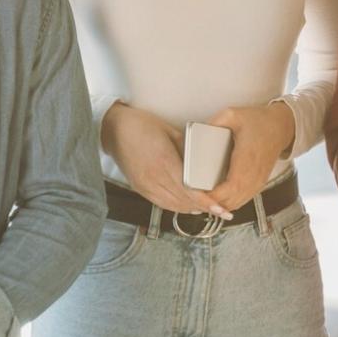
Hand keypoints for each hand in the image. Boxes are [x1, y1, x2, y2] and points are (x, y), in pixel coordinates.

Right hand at [101, 102, 228, 217]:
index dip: (207, 202)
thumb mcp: (171, 132)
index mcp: (164, 162)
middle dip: (205, 208)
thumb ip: (187, 149)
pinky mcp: (140, 188)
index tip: (221, 209)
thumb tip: (202, 162)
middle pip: (184, 201)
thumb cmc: (143, 125)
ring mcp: (145, 185)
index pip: (189, 190)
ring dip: (192, 209)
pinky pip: (162, 204)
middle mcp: (154, 178)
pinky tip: (189, 206)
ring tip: (210, 210)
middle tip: (223, 210)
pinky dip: (177, 207)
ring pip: (173, 205)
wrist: (115, 130)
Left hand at [205, 102, 295, 212]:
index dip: (214, 195)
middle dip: (212, 203)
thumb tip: (197, 132)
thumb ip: (214, 122)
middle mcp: (254, 174)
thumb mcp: (233, 114)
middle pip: (231, 200)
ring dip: (220, 204)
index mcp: (246, 158)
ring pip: (237, 203)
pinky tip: (218, 197)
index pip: (230, 187)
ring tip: (204, 198)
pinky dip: (229, 202)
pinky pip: (242, 200)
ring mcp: (257, 181)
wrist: (281, 127)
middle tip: (195, 196)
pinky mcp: (259, 183)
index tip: (198, 193)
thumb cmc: (258, 121)